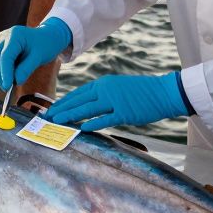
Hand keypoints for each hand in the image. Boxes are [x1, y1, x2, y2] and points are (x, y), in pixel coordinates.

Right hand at [0, 18, 71, 91]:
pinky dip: (4, 71)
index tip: (7, 87)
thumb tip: (15, 81)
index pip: (5, 56)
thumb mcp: (39, 57)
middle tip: (9, 89)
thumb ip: (26, 69)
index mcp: (15, 35)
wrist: (48, 37)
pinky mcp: (1, 48)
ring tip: (15, 80)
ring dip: (2, 74)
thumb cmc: (46, 45)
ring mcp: (1, 42)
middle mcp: (5, 36)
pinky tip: (15, 73)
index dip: (5, 73)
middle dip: (0, 75)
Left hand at [45, 72, 187, 131]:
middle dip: (62, 109)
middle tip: (48, 117)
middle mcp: (106, 90)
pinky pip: (105, 119)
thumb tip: (88, 106)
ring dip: (71, 115)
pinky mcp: (124, 112)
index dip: (64, 102)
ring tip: (58, 122)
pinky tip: (82, 129)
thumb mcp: (118, 88)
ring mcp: (115, 101)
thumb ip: (103, 95)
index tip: (53, 108)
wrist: (163, 92)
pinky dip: (93, 124)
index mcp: (103, 83)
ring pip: (87, 109)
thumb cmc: (141, 92)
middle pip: (79, 101)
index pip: (78, 93)